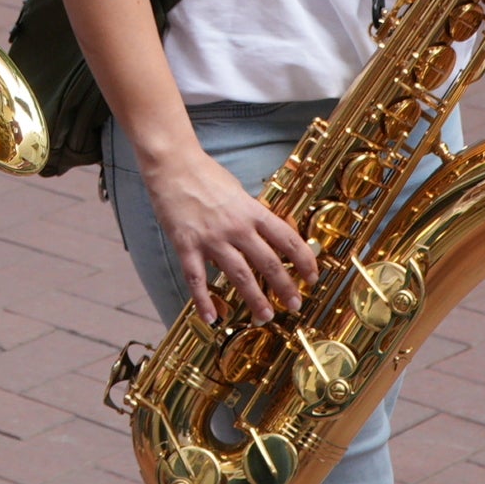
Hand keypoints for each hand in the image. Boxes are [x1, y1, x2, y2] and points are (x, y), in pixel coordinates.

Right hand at [142, 140, 316, 324]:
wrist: (172, 165)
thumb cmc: (205, 174)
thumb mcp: (239, 190)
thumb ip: (253, 213)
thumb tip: (272, 232)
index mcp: (252, 211)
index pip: (287, 239)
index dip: (304, 260)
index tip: (311, 277)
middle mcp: (236, 227)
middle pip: (268, 262)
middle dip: (285, 287)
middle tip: (294, 304)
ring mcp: (211, 238)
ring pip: (239, 275)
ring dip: (255, 298)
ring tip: (266, 317)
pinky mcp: (187, 245)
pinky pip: (197, 279)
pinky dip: (203, 301)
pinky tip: (211, 318)